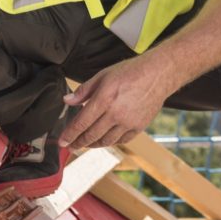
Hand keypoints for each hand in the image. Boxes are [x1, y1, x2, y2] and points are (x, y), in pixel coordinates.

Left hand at [60, 54, 174, 148]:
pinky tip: (105, 139)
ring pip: (106, 141)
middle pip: (91, 135)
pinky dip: (111, 142)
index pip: (81, 123)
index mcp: (104, 99)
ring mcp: (128, 122)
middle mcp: (116, 114)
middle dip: (78, 143)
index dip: (69, 134)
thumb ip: (84, 90)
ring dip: (93, 144)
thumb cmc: (130, 72)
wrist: (158, 74)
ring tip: (86, 143)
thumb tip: (67, 100)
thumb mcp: (103, 75)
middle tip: (70, 147)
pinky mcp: (139, 126)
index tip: (62, 142)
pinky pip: (121, 140)